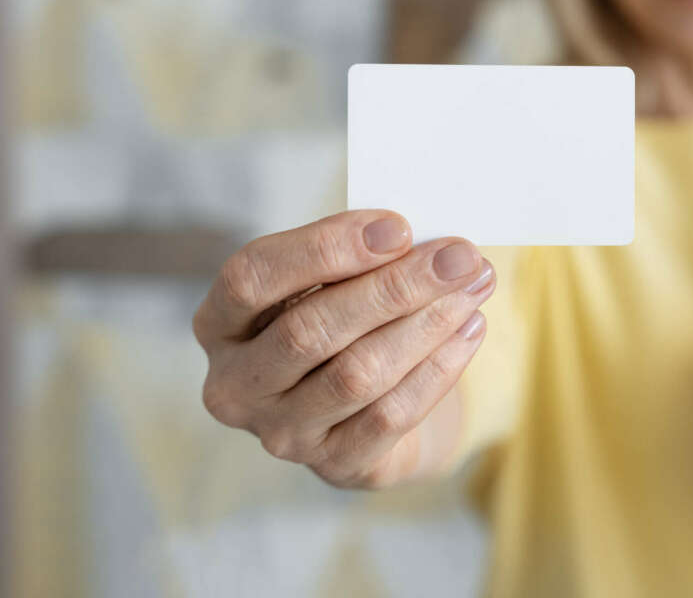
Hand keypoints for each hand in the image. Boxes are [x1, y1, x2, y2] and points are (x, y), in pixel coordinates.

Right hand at [193, 210, 496, 488]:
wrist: (363, 410)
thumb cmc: (341, 323)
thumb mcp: (330, 285)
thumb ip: (357, 260)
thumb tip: (425, 242)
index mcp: (218, 323)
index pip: (252, 277)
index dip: (324, 248)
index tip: (398, 227)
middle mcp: (235, 385)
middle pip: (311, 329)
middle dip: (395, 286)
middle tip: (459, 256)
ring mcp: (280, 433)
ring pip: (357, 374)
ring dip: (426, 324)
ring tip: (474, 286)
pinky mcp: (334, 464)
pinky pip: (392, 414)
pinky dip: (439, 368)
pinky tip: (471, 329)